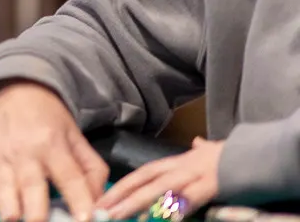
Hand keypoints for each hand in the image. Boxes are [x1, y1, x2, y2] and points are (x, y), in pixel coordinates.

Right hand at [0, 81, 109, 221]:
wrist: (11, 89)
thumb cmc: (47, 118)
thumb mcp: (75, 136)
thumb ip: (91, 170)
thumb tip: (99, 206)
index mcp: (53, 145)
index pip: (70, 180)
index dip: (80, 205)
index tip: (85, 221)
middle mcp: (24, 153)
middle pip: (33, 197)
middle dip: (41, 219)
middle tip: (47, 221)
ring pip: (4, 202)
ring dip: (14, 215)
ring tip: (22, 216)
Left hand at [96, 137, 222, 220]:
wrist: (254, 153)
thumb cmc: (230, 156)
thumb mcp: (209, 151)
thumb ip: (198, 149)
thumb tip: (197, 141)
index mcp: (176, 163)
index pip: (142, 173)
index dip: (122, 186)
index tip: (103, 198)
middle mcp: (179, 168)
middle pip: (144, 181)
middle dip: (121, 195)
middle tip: (101, 210)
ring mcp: (193, 176)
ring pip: (159, 189)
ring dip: (137, 202)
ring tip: (119, 216)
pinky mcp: (210, 185)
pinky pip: (190, 199)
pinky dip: (176, 208)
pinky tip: (164, 219)